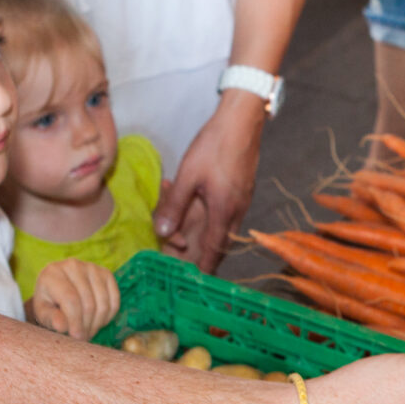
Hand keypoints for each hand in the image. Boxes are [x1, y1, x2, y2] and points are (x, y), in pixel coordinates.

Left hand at [28, 258, 119, 339]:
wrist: (59, 288)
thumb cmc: (49, 303)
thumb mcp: (43, 312)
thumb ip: (50, 319)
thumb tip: (61, 326)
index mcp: (52, 273)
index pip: (70, 299)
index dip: (75, 321)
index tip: (76, 336)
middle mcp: (73, 265)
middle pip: (88, 303)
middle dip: (86, 325)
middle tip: (82, 337)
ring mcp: (92, 267)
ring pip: (103, 303)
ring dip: (97, 323)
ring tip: (87, 330)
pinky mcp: (106, 273)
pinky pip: (114, 300)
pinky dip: (108, 316)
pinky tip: (97, 321)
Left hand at [154, 91, 263, 272]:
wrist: (242, 120)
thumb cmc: (214, 146)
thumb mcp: (188, 176)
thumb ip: (174, 205)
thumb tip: (162, 231)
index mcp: (224, 212)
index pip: (214, 250)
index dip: (205, 268)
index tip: (196, 283)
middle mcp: (236, 211)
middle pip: (219, 243)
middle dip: (201, 254)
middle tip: (182, 261)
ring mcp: (241, 200)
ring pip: (222, 228)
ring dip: (204, 235)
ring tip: (184, 238)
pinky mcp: (242, 189)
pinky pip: (225, 213)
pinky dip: (209, 217)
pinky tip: (193, 207)